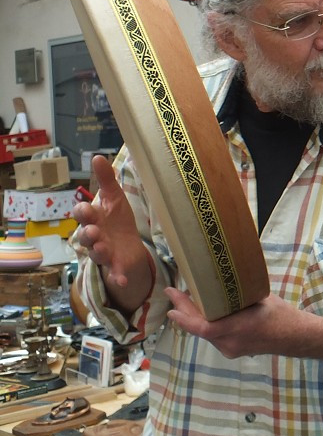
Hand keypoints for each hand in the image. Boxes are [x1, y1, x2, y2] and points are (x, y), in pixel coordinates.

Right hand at [72, 155, 152, 312]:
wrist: (128, 245)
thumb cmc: (117, 220)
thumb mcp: (114, 198)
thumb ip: (106, 180)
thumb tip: (97, 156)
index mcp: (93, 219)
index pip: (82, 214)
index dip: (83, 212)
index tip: (87, 208)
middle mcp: (94, 236)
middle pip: (85, 236)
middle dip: (87, 233)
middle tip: (92, 230)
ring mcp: (104, 252)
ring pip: (97, 253)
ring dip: (98, 251)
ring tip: (102, 248)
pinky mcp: (116, 266)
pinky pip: (115, 273)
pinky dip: (117, 276)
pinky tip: (122, 278)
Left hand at [165, 289, 299, 358]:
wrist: (294, 336)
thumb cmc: (280, 314)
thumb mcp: (259, 298)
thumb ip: (239, 294)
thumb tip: (223, 279)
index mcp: (238, 328)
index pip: (204, 327)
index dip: (185, 319)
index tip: (172, 308)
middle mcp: (230, 342)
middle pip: (200, 328)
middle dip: (185, 312)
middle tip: (174, 294)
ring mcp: (230, 349)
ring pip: (206, 333)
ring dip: (196, 318)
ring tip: (188, 300)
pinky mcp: (232, 352)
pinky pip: (214, 337)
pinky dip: (207, 324)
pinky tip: (206, 313)